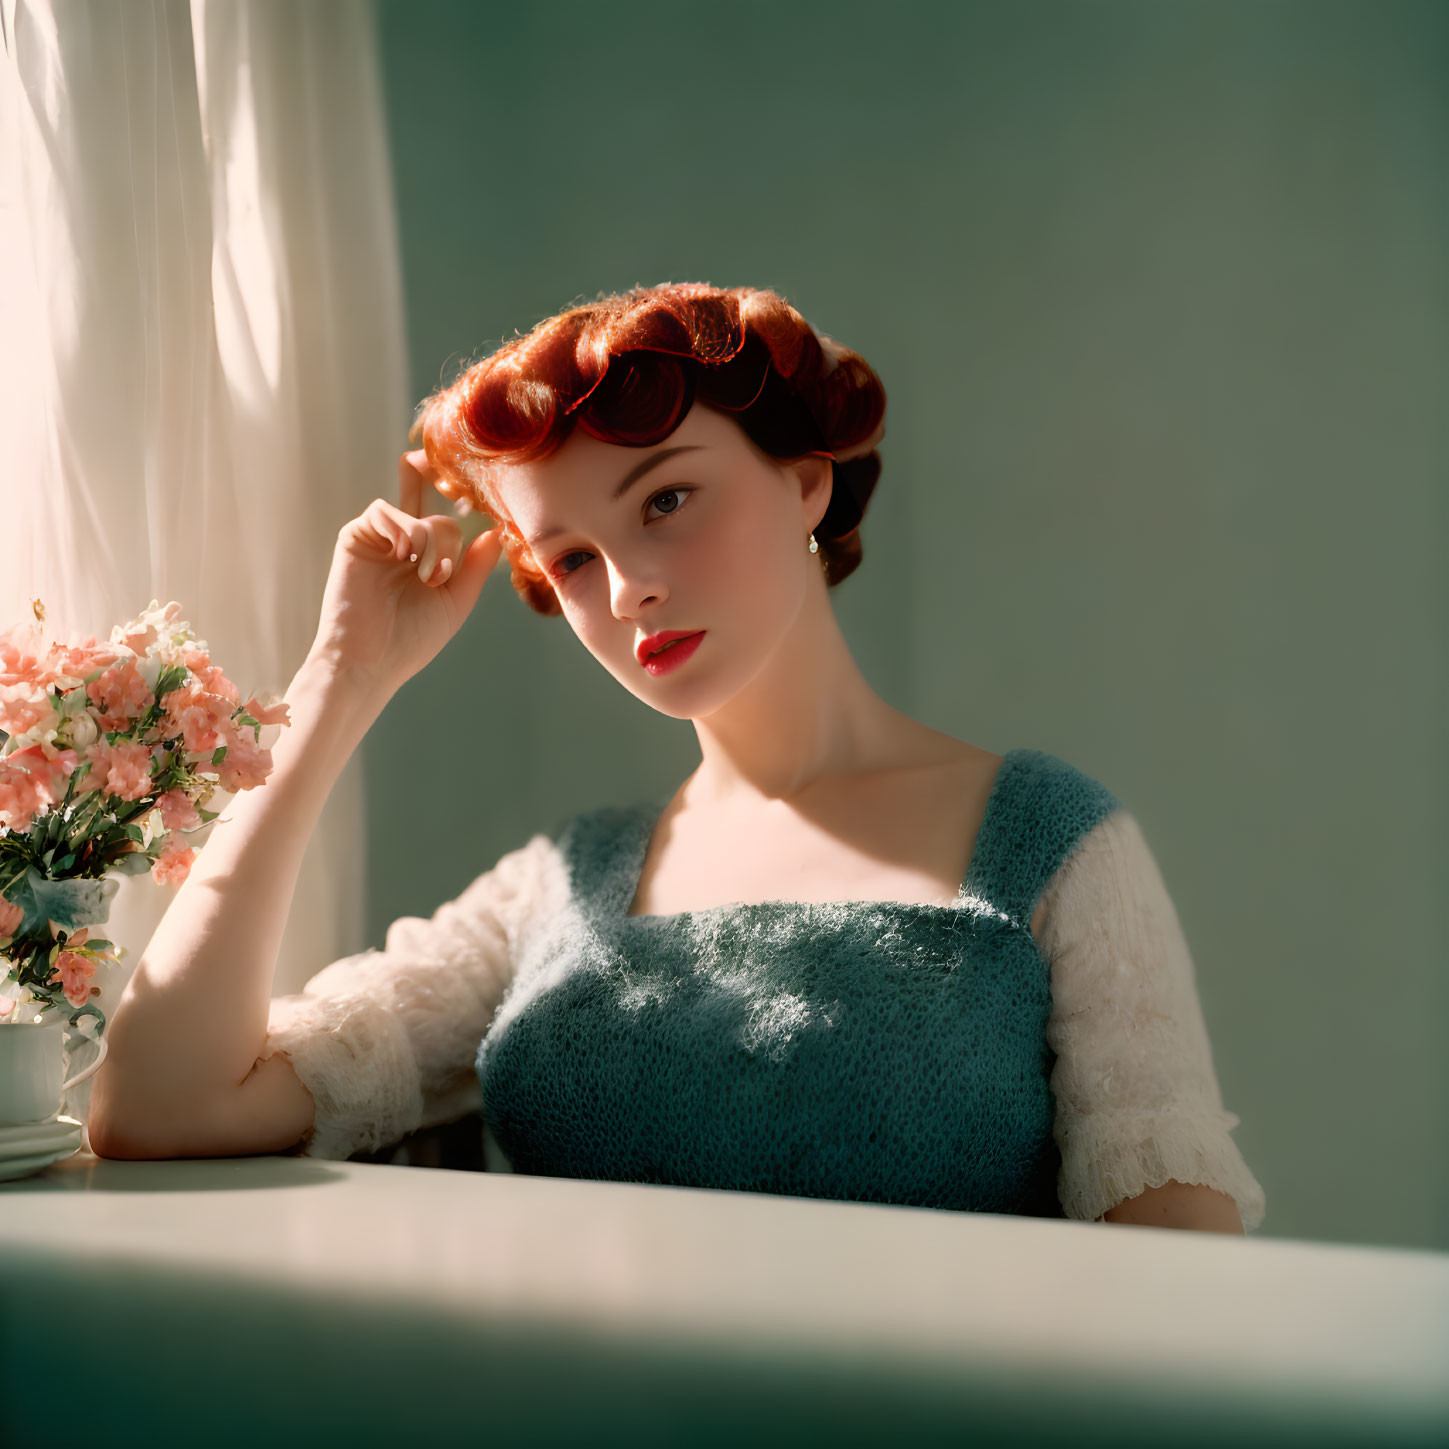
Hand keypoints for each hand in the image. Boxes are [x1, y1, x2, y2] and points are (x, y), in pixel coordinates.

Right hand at [308, 449, 504, 699]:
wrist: (371, 660)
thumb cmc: (412, 639)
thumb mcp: (455, 601)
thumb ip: (476, 567)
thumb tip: (496, 532)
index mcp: (425, 564)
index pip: (450, 531)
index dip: (456, 542)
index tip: (446, 574)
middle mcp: (402, 550)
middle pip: (438, 522)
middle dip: (445, 547)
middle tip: (434, 579)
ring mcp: (378, 543)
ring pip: (415, 516)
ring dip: (427, 541)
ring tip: (421, 575)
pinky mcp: (354, 539)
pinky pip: (381, 511)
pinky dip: (401, 529)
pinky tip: (402, 556)